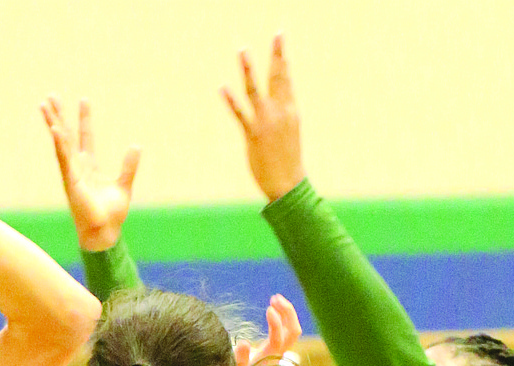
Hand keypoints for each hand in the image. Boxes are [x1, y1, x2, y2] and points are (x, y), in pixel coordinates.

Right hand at [41, 96, 140, 251]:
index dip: (84, 119)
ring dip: (53, 124)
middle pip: (67, 136)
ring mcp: (71, 174)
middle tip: (51, 97)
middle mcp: (77, 168)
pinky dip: (60, 145)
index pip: (85, 138)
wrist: (105, 233)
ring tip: (44, 105)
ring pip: (60, 144)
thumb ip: (128, 166)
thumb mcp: (124, 185)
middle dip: (59, 116)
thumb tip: (136, 146)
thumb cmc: (111, 214)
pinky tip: (56, 130)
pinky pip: (64, 160)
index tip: (83, 100)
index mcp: (89, 167)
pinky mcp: (70, 182)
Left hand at [222, 34, 305, 201]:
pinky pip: (240, 114)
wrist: (287, 182)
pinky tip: (223, 87)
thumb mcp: (289, 131)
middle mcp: (281, 112)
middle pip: (278, 78)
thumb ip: (282, 113)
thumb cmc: (287, 159)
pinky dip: (231, 100)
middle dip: (277, 55)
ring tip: (243, 50)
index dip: (282, 58)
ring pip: (256, 90)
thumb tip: (279, 100)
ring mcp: (266, 122)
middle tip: (278, 34)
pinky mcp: (253, 135)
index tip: (279, 39)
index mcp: (291, 110)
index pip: (286, 78)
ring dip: (248, 70)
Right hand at [234, 294, 301, 365]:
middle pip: (293, 332)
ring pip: (293, 329)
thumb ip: (240, 358)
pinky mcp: (280, 346)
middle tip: (274, 298)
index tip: (268, 308)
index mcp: (268, 358)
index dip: (276, 324)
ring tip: (274, 298)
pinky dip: (285, 316)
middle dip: (287, 313)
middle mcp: (278, 354)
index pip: (278, 339)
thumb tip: (243, 343)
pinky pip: (289, 329)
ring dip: (287, 312)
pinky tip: (275, 307)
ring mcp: (281, 349)